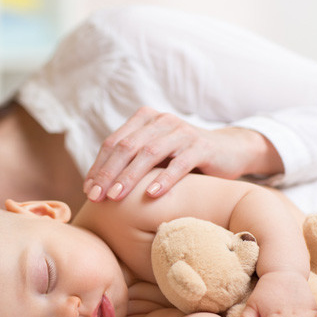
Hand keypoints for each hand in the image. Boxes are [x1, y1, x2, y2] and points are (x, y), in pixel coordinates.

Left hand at [83, 106, 281, 201]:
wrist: (228, 151)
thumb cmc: (182, 158)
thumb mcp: (154, 156)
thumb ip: (130, 162)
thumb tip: (94, 187)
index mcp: (145, 119)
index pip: (114, 142)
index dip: (98, 166)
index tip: (87, 190)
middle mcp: (161, 121)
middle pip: (127, 147)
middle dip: (108, 173)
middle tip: (95, 197)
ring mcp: (182, 132)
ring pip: (149, 153)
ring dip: (129, 177)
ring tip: (116, 197)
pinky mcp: (202, 147)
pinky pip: (179, 164)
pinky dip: (164, 180)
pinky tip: (150, 195)